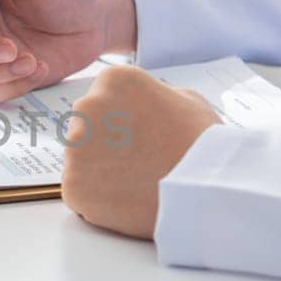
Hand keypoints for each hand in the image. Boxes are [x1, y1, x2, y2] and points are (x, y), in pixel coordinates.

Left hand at [63, 66, 220, 237]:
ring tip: (135, 182)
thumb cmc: (204, 143)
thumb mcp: (186, 100)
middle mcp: (87, 107)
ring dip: (98, 171)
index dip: (120, 122)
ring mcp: (76, 148)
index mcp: (113, 80)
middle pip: (85, 128)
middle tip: (136, 162)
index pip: (102, 99)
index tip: (139, 136)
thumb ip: (153, 96)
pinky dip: (96, 199)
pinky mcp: (73, 186)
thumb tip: (141, 105)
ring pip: (80, 161)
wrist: (208, 189)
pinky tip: (125, 200)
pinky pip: (78, 192)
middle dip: (104, 144)